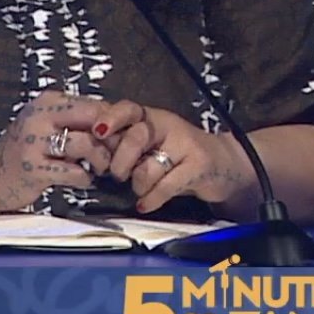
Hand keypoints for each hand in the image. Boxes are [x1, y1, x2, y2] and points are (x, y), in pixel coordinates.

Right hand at [0, 90, 148, 213]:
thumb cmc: (27, 149)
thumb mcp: (47, 124)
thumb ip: (76, 120)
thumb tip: (118, 125)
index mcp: (47, 102)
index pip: (94, 105)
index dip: (113, 123)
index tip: (117, 139)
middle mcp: (39, 117)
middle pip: (93, 118)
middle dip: (110, 139)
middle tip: (113, 154)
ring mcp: (34, 142)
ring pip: (86, 144)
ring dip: (100, 161)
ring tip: (97, 168)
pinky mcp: (34, 168)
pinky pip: (75, 172)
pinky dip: (85, 179)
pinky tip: (81, 180)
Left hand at [108, 104, 255, 214]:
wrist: (225, 164)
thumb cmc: (177, 155)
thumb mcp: (151, 142)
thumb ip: (124, 141)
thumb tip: (88, 147)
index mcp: (150, 117)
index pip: (127, 109)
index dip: (110, 119)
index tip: (97, 133)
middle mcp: (167, 126)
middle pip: (134, 138)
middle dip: (119, 163)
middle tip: (117, 176)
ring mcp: (185, 145)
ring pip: (148, 167)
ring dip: (138, 185)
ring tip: (139, 190)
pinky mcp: (199, 166)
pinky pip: (165, 186)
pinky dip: (151, 199)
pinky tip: (145, 204)